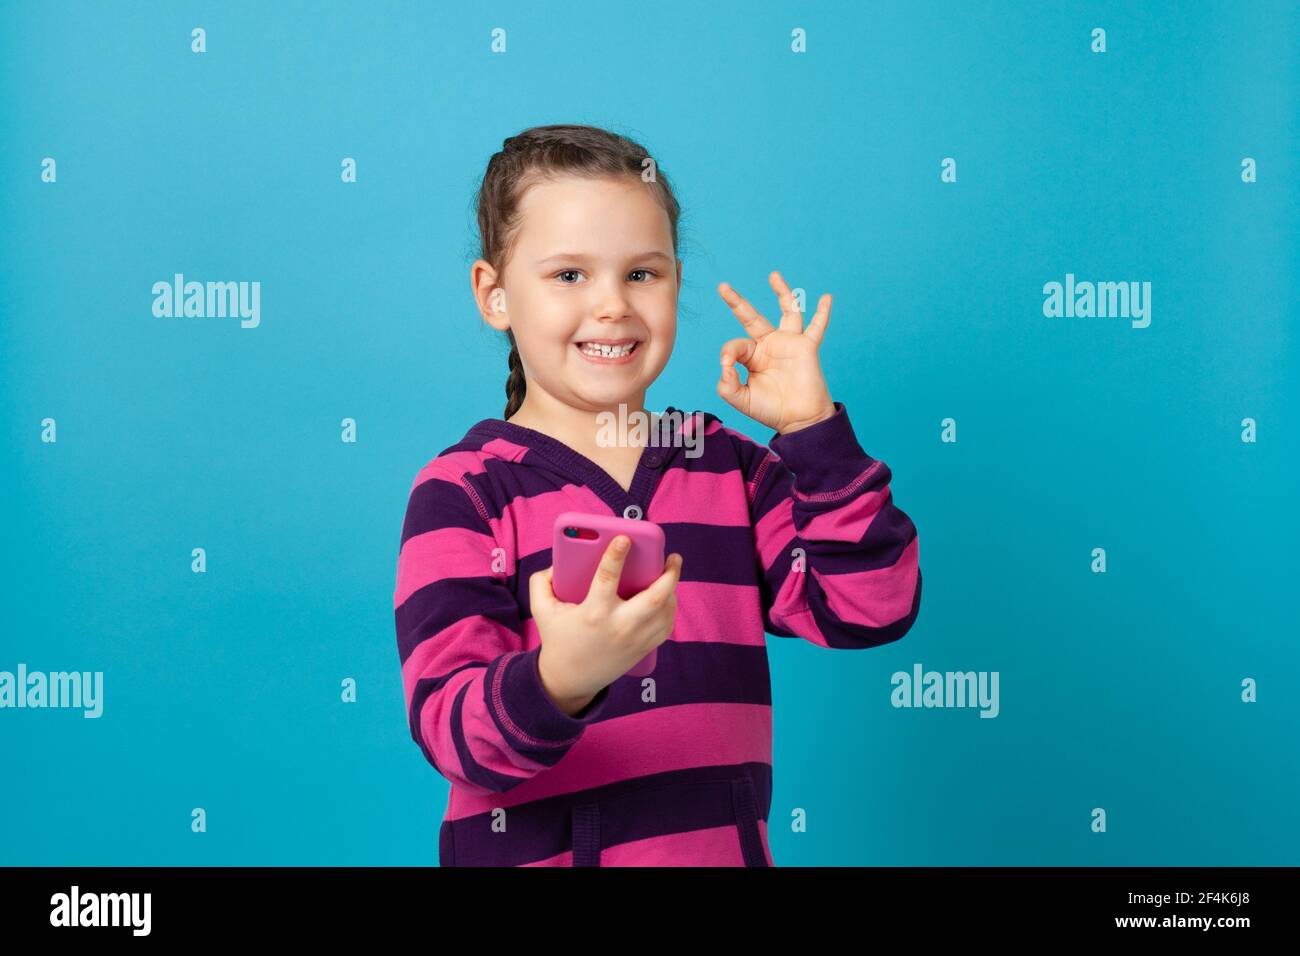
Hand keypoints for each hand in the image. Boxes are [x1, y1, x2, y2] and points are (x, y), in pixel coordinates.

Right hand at [529, 535, 682, 713]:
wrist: (570, 679)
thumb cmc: (557, 639)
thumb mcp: (541, 610)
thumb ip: (542, 582)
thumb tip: (557, 563)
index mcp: (593, 613)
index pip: (607, 578)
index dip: (616, 555)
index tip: (625, 537)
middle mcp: (619, 626)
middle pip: (654, 597)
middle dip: (669, 574)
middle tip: (672, 556)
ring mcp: (636, 639)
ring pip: (666, 610)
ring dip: (672, 589)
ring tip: (670, 572)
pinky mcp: (644, 648)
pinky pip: (667, 625)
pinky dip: (670, 607)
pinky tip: (668, 595)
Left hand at [716, 270, 836, 433]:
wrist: (798, 420)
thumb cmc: (770, 410)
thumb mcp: (740, 399)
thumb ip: (726, 383)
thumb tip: (725, 362)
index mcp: (752, 356)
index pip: (736, 343)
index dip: (730, 352)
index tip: (729, 366)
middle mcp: (769, 346)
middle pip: (751, 318)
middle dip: (737, 302)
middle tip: (722, 287)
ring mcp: (789, 343)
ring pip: (785, 311)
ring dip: (782, 293)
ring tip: (773, 276)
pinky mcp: (807, 347)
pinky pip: (817, 327)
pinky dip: (823, 313)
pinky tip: (827, 298)